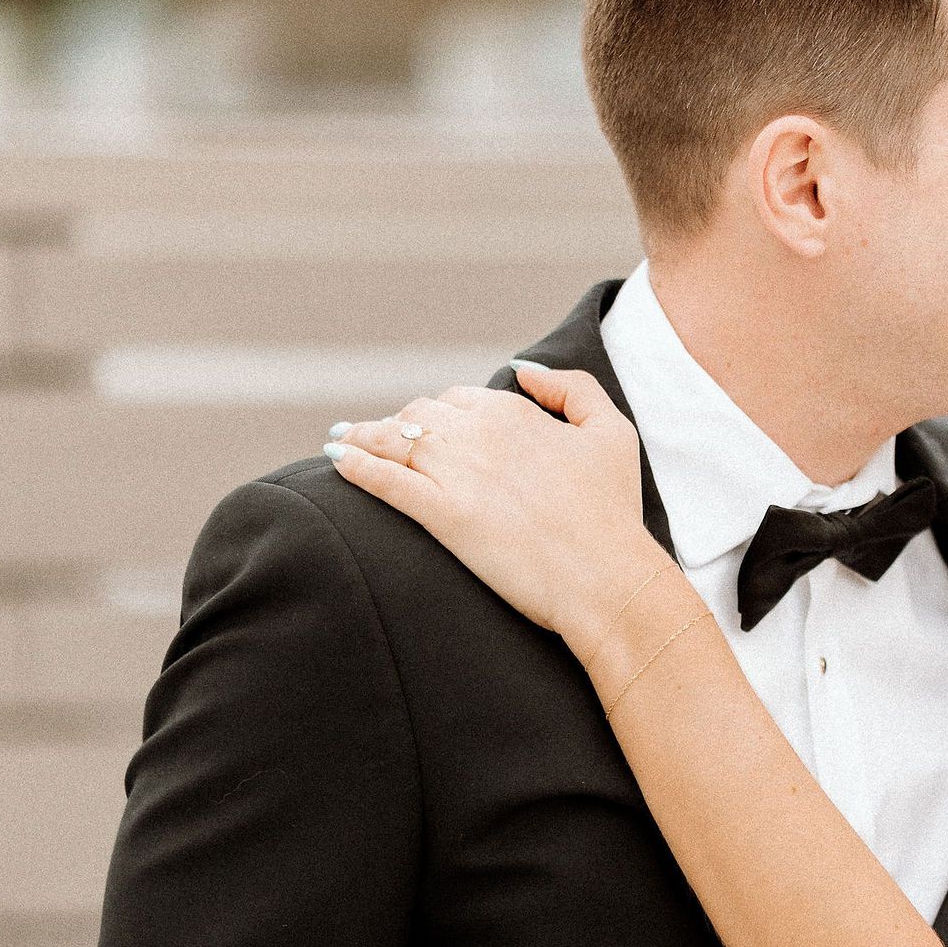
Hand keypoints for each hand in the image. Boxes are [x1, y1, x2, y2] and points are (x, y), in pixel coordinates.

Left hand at [327, 365, 657, 653]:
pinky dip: (355, 466)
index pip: (458, 399)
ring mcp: (457, 473)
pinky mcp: (442, 515)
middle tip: (381, 439)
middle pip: (419, 416)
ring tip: (340, 442)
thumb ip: (572, 389)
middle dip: (399, 425)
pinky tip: (334, 461)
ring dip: (362, 437)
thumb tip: (523, 369)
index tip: (427, 429)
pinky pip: (385, 480)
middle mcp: (479, 433)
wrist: (607, 577)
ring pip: (394, 442)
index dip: (439, 414)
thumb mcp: (613, 432)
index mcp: (514, 412)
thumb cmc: (613, 511)